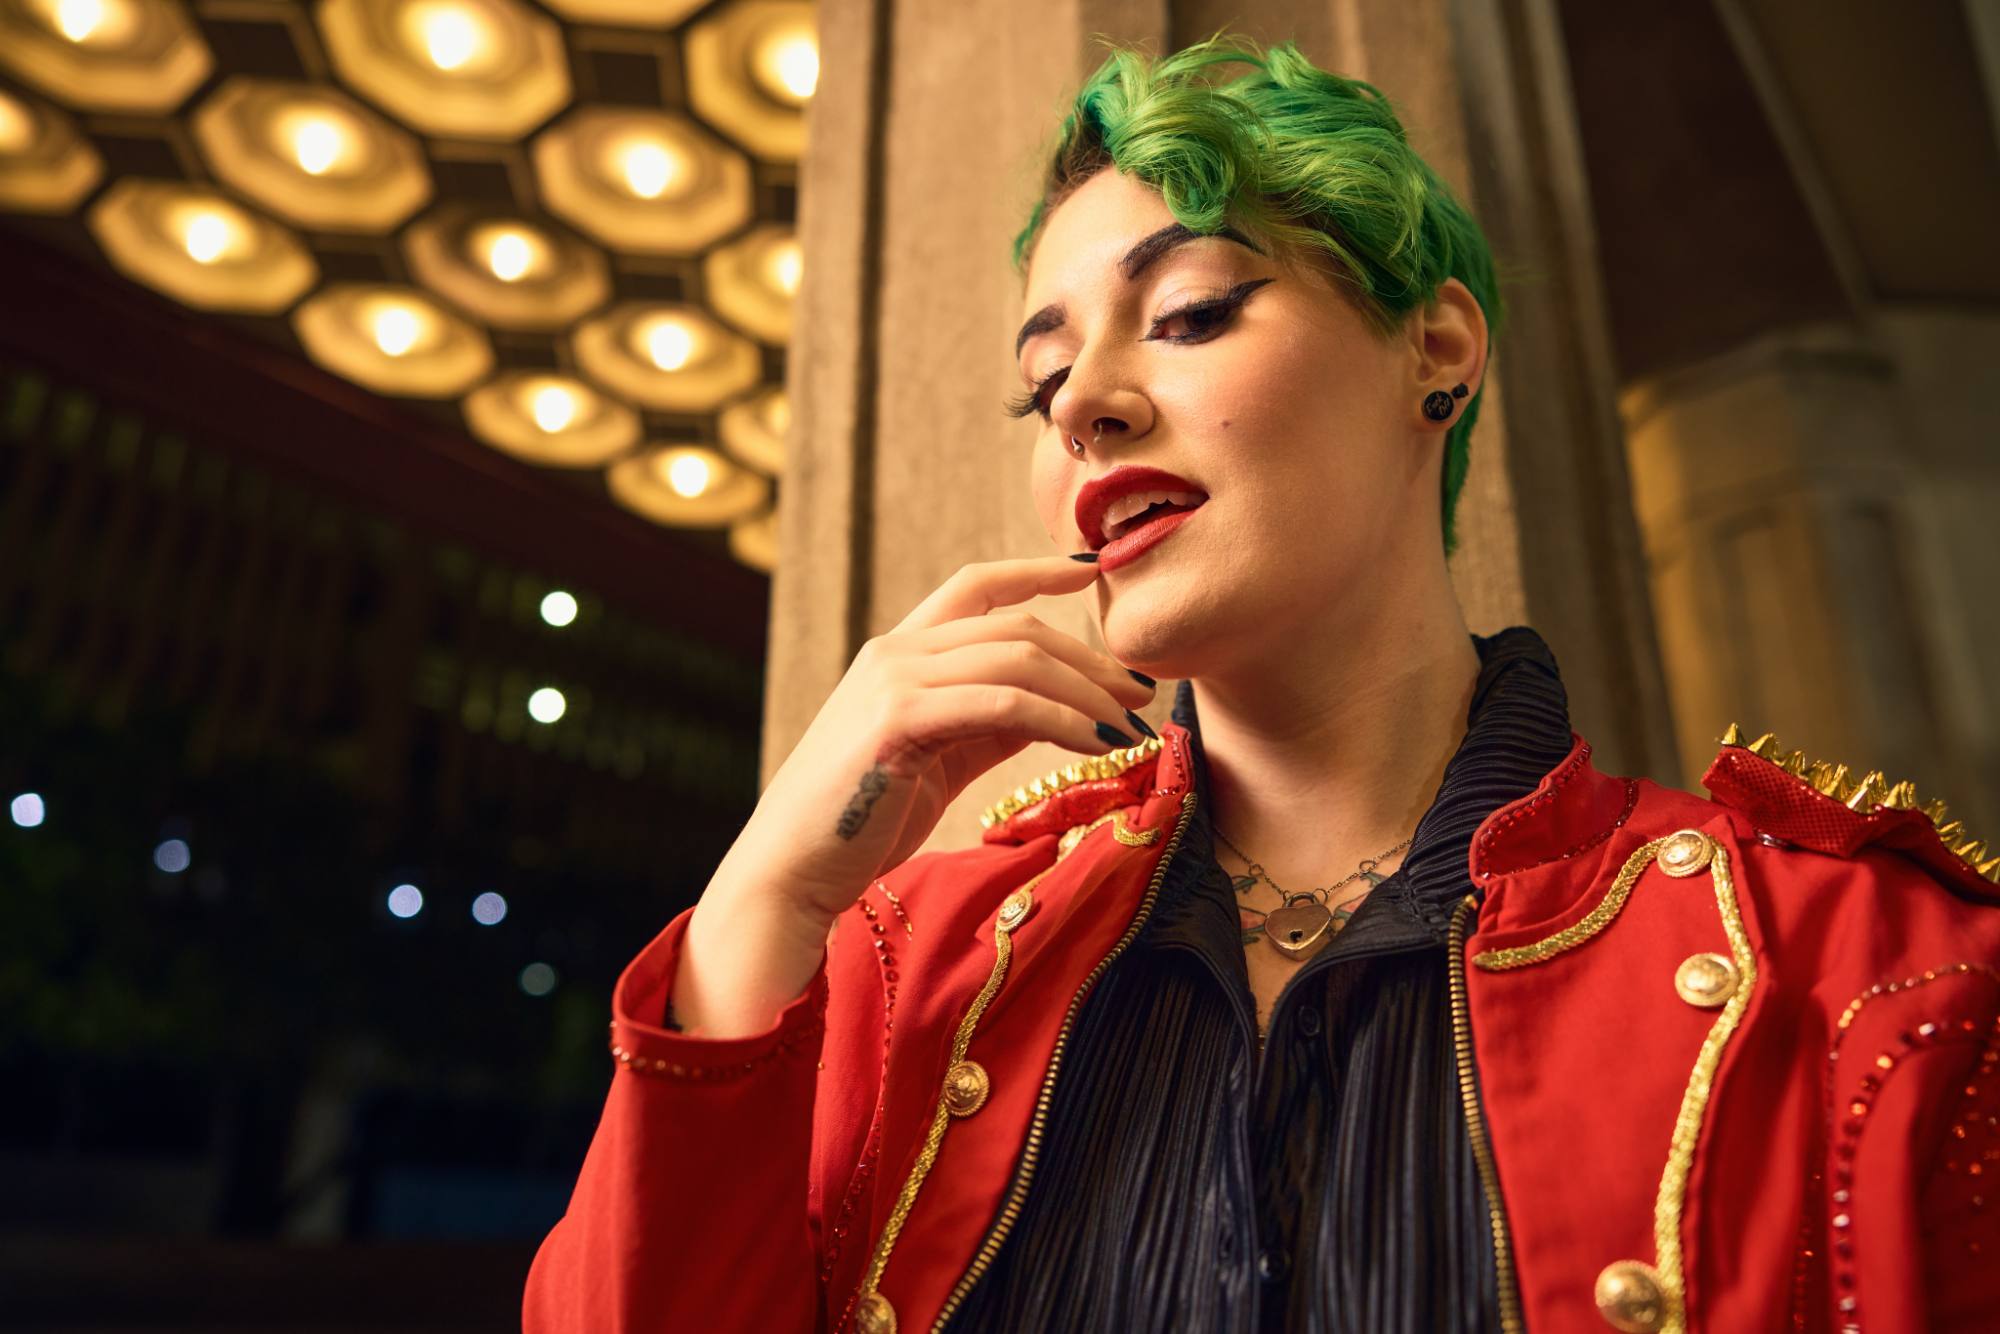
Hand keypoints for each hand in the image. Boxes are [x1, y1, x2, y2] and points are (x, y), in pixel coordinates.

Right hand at [724, 555, 1155, 926]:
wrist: (791, 869)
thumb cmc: (862, 820)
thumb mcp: (939, 756)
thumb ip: (988, 721)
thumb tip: (1059, 703)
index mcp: (899, 651)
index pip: (978, 585)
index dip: (1038, 570)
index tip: (1093, 574)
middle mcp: (895, 651)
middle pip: (1016, 627)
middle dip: (1090, 658)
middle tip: (1140, 693)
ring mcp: (894, 680)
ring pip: (1017, 660)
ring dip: (1087, 692)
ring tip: (1131, 727)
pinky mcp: (898, 719)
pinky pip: (1004, 703)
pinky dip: (1061, 718)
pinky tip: (1095, 743)